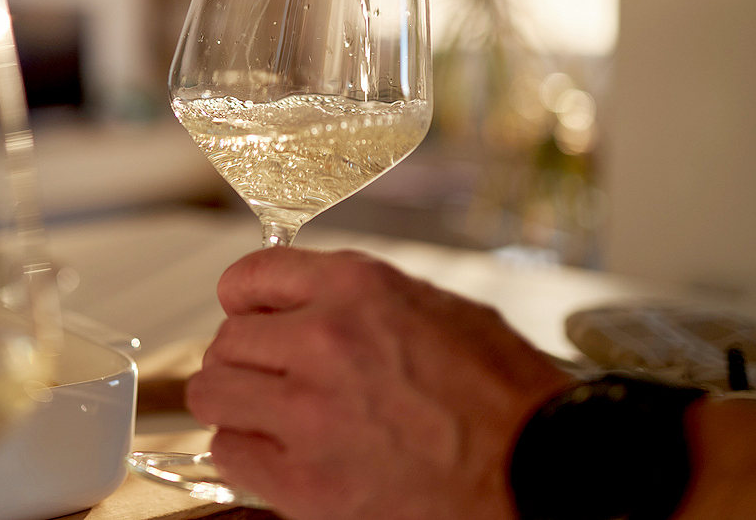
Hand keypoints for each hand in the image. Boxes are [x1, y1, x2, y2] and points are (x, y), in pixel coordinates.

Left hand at [186, 247, 572, 519]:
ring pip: (214, 393)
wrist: (541, 467)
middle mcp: (322, 338)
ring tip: (271, 415)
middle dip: (247, 358)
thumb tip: (305, 302)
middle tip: (274, 377)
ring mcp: (308, 411)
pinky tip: (282, 455)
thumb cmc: (504, 393)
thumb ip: (358, 299)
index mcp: (355, 287)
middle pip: (225, 339)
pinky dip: (248, 454)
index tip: (250, 316)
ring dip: (238, 404)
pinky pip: (230, 454)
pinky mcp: (305, 479)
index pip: (248, 276)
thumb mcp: (436, 306)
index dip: (246, 300)